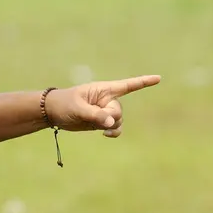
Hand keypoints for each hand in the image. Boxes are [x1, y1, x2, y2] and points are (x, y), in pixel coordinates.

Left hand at [43, 75, 160, 136]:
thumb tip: (112, 123)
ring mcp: (104, 111)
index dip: (143, 82)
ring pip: (118, 120)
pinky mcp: (101, 121)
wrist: (53, 112)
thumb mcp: (78, 108)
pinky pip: (114, 127)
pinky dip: (114, 131)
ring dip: (111, 126)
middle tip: (96, 118)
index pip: (127, 85)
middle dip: (110, 117)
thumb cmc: (64, 104)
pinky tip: (107, 134)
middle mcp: (107, 99)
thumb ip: (95, 115)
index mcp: (103, 89)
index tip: (158, 78)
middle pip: (118, 111)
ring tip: (99, 128)